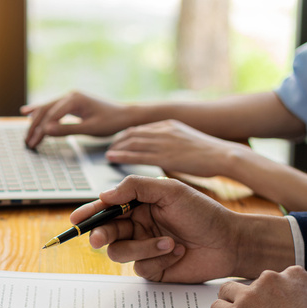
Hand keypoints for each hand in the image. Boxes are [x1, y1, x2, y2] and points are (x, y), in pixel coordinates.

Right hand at [21, 91, 127, 147]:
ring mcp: (70, 98)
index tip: (34, 142)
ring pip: (46, 109)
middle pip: (45, 111)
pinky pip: (51, 108)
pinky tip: (27, 113)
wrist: (125, 115)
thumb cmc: (111, 121)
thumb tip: (46, 131)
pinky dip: (39, 113)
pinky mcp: (71, 103)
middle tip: (27, 142)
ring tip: (27, 135)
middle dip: (35, 127)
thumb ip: (67, 129)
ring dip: (35, 122)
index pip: (51, 115)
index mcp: (74, 99)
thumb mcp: (90, 128)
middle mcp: (70, 95)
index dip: (41, 130)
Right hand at [70, 175, 294, 282]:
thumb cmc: (202, 213)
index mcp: (137, 206)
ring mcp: (143, 248)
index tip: (76, 219)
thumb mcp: (169, 190)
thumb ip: (135, 187)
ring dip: (142, 248)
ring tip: (169, 243)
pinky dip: (158, 260)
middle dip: (101, 235)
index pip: (106, 209)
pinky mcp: (152, 269)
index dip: (89, 214)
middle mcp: (136, 227)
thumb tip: (104, 195)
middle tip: (100, 238)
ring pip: (119, 253)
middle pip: (105, 233)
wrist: (230, 242)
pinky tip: (177, 253)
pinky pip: (140, 268)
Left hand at [106, 120, 241, 176]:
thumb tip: (164, 149)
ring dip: (117, 148)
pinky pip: (137, 155)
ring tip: (108, 154)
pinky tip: (112, 158)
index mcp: (169, 124)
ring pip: (132, 143)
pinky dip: (122, 156)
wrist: (223, 154)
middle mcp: (164, 130)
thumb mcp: (187, 139)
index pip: (142, 128)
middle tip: (110, 148)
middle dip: (119, 141)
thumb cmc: (209, 152)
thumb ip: (173, 141)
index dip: (127, 135)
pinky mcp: (164, 156)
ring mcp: (163, 143)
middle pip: (133, 133)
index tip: (119, 141)